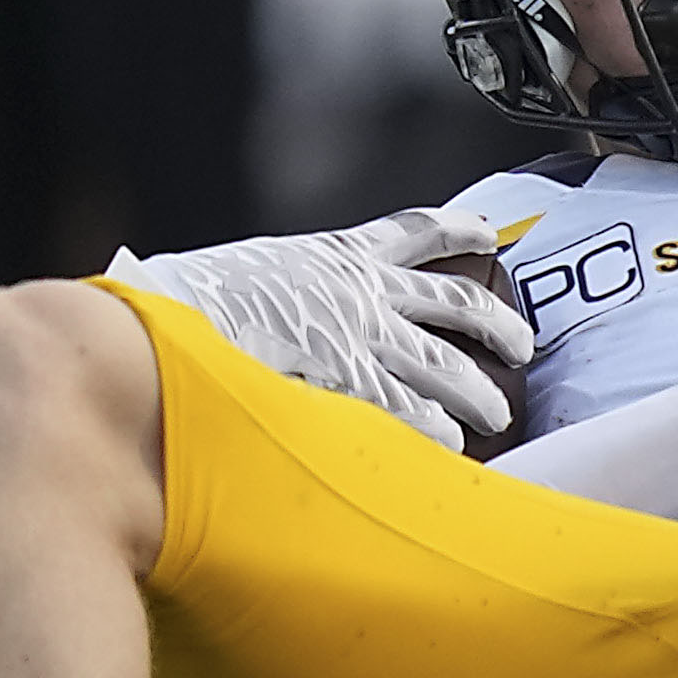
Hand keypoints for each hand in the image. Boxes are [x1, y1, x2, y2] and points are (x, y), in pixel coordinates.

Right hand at [106, 205, 535, 449]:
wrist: (155, 325)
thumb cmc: (179, 305)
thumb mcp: (244, 278)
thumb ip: (281, 294)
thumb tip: (278, 315)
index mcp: (332, 255)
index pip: (414, 231)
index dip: (460, 228)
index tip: (492, 232)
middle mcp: (358, 290)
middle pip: (453, 302)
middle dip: (496, 324)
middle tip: (522, 346)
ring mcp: (356, 336)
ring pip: (442, 362)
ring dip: (477, 390)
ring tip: (498, 414)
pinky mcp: (344, 381)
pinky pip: (406, 409)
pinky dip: (432, 429)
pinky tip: (451, 449)